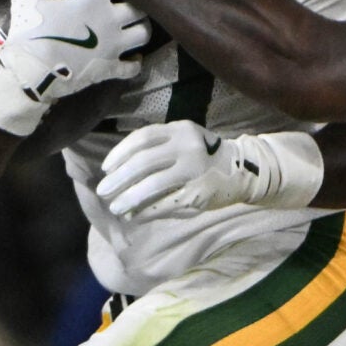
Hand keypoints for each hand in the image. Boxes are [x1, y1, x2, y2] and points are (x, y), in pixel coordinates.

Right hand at [0, 0, 151, 136]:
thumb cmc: (30, 30)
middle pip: (138, 7)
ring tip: (134, 30)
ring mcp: (115, 45)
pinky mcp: (112, 67)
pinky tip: (132, 60)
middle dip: (136, 5)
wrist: (31, 68)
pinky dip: (135, 64)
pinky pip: (134, 67)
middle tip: (127, 8)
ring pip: (144, 33)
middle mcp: (111, 19)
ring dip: (141, 31)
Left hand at [94, 121, 323, 218]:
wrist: (242, 170)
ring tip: (115, 207)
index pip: (142, 138)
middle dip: (119, 179)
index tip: (105, 168)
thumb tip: (116, 169)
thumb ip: (155, 147)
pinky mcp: (199, 194)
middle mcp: (188, 147)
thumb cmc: (202, 155)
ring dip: (129, 198)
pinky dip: (146, 211)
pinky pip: (166, 203)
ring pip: (152, 185)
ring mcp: (195, 171)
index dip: (119, 154)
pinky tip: (135, 215)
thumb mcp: (182, 140)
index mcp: (180, 130)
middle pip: (143, 162)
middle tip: (103, 191)